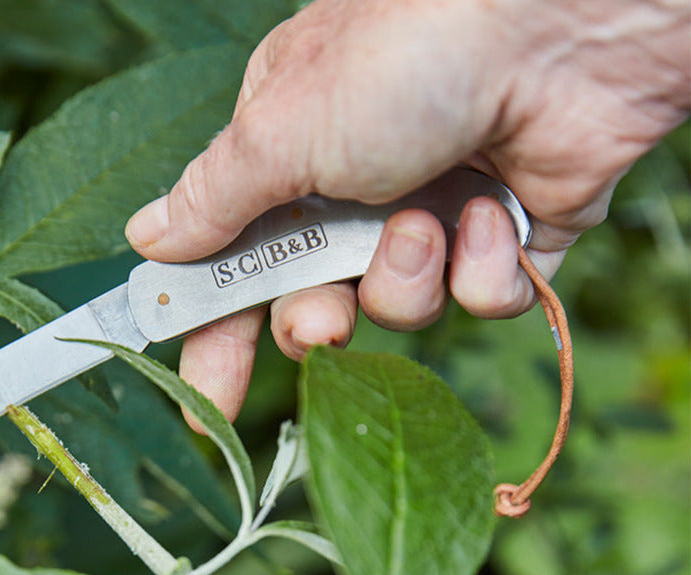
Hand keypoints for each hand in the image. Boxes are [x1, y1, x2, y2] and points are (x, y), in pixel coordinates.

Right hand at [125, 0, 689, 428]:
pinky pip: (482, 301)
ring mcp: (436, 217)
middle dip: (317, 325)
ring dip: (405, 278)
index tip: (209, 405)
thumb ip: (213, 202)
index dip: (220, 339)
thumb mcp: (281, 131)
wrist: (558, 29)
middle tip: (321, 327)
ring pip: (400, 310)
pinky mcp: (508, 242)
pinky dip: (485, 269)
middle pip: (316, 305)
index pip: (239, 269)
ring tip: (425, 220)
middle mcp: (361, 192)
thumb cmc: (403, 59)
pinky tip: (494, 215)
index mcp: (294, 159)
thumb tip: (148, 239)